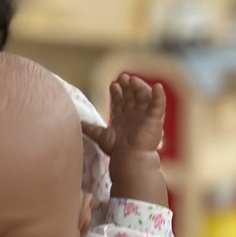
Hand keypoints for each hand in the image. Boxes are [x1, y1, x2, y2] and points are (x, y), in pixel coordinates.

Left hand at [83, 75, 167, 205]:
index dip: (117, 92)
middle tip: (122, 77)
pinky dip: (159, 95)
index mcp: (123, 119)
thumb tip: (76, 123)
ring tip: (132, 80)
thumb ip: (90, 128)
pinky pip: (159, 105)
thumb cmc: (117, 150)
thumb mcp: (101, 136)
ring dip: (139, 87)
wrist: (130, 159)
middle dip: (127, 86)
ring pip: (144, 97)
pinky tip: (156, 86)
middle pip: (132, 96)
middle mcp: (134, 117)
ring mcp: (145, 117)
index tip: (113, 84)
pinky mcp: (155, 120)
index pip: (120, 101)